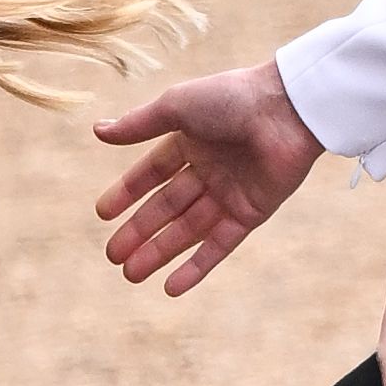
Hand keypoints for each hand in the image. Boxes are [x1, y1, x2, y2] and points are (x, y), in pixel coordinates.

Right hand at [93, 61, 324, 295]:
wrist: (287, 109)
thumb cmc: (232, 98)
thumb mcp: (176, 107)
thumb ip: (138, 125)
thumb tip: (98, 131)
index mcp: (191, 140)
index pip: (152, 173)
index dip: (127, 193)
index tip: (103, 215)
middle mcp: (209, 169)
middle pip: (166, 207)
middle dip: (139, 232)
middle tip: (112, 256)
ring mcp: (230, 193)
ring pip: (187, 230)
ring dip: (159, 253)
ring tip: (130, 274)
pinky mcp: (251, 213)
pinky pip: (219, 245)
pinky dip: (196, 267)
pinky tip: (171, 287)